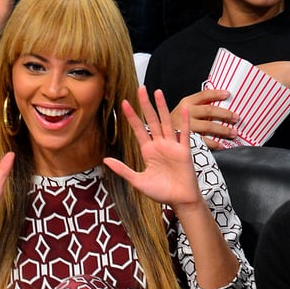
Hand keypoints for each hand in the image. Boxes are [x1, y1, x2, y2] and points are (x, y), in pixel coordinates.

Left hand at [103, 87, 202, 209]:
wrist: (179, 200)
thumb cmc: (160, 192)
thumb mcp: (137, 181)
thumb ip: (123, 170)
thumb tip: (105, 160)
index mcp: (148, 151)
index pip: (138, 130)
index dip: (132, 117)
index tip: (124, 103)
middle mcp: (160, 145)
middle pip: (151, 121)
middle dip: (145, 105)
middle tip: (140, 88)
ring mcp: (172, 146)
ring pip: (166, 122)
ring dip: (162, 107)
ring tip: (157, 92)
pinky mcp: (184, 151)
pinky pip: (184, 134)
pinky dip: (184, 122)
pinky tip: (184, 109)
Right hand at [175, 87, 236, 147]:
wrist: (158, 136)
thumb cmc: (174, 124)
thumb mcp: (182, 111)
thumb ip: (197, 107)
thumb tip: (217, 104)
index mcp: (186, 103)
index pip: (204, 95)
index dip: (217, 93)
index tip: (228, 94)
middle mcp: (186, 112)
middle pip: (210, 110)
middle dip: (225, 114)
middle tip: (236, 117)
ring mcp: (185, 126)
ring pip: (209, 125)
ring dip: (224, 129)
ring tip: (233, 132)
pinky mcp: (186, 139)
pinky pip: (204, 141)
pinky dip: (214, 143)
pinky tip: (221, 145)